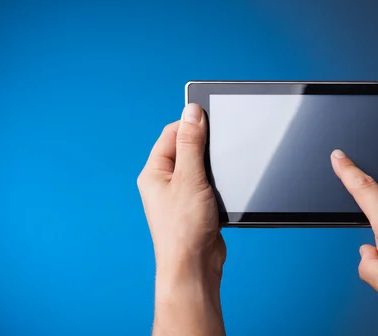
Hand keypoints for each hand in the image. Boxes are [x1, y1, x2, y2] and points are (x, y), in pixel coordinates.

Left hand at [137, 103, 225, 335]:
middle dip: (204, 145)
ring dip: (212, 165)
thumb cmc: (184, 228)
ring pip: (199, 167)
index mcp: (154, 172)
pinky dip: (217, 182)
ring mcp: (179, 195)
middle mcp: (163, 182)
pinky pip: (207, 184)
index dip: (190, 123)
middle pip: (186, 149)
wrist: (193, 266)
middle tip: (220, 145)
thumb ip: (192, 144)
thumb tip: (192, 112)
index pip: (171, 134)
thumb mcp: (190, 178)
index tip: (211, 117)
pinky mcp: (195, 207)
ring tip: (219, 173)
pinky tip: (223, 188)